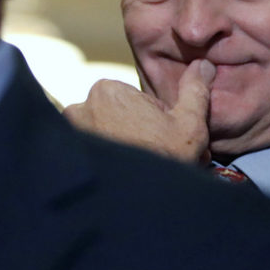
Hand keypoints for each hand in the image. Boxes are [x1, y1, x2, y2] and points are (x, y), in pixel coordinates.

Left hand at [63, 59, 214, 163]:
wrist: (139, 205)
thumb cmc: (165, 160)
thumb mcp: (190, 123)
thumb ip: (194, 90)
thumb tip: (203, 64)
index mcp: (106, 90)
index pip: (133, 99)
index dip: (153, 120)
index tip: (163, 139)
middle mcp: (79, 108)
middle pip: (116, 116)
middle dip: (135, 132)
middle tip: (154, 155)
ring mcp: (70, 134)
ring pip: (102, 134)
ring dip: (120, 147)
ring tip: (140, 168)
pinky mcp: (66, 157)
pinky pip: (90, 153)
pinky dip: (103, 162)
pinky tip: (120, 177)